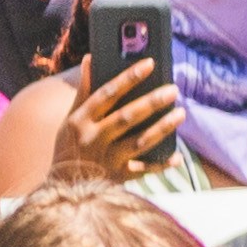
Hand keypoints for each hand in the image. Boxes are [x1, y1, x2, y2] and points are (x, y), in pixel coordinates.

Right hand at [61, 52, 179, 182]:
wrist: (65, 187)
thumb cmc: (69, 147)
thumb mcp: (71, 118)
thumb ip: (84, 91)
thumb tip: (89, 59)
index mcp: (80, 120)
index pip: (106, 94)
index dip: (128, 78)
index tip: (149, 64)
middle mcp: (93, 138)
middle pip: (126, 117)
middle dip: (151, 103)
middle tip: (173, 90)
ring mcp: (107, 158)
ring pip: (139, 142)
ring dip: (162, 128)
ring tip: (181, 114)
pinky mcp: (118, 176)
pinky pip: (144, 169)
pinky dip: (161, 165)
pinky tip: (177, 156)